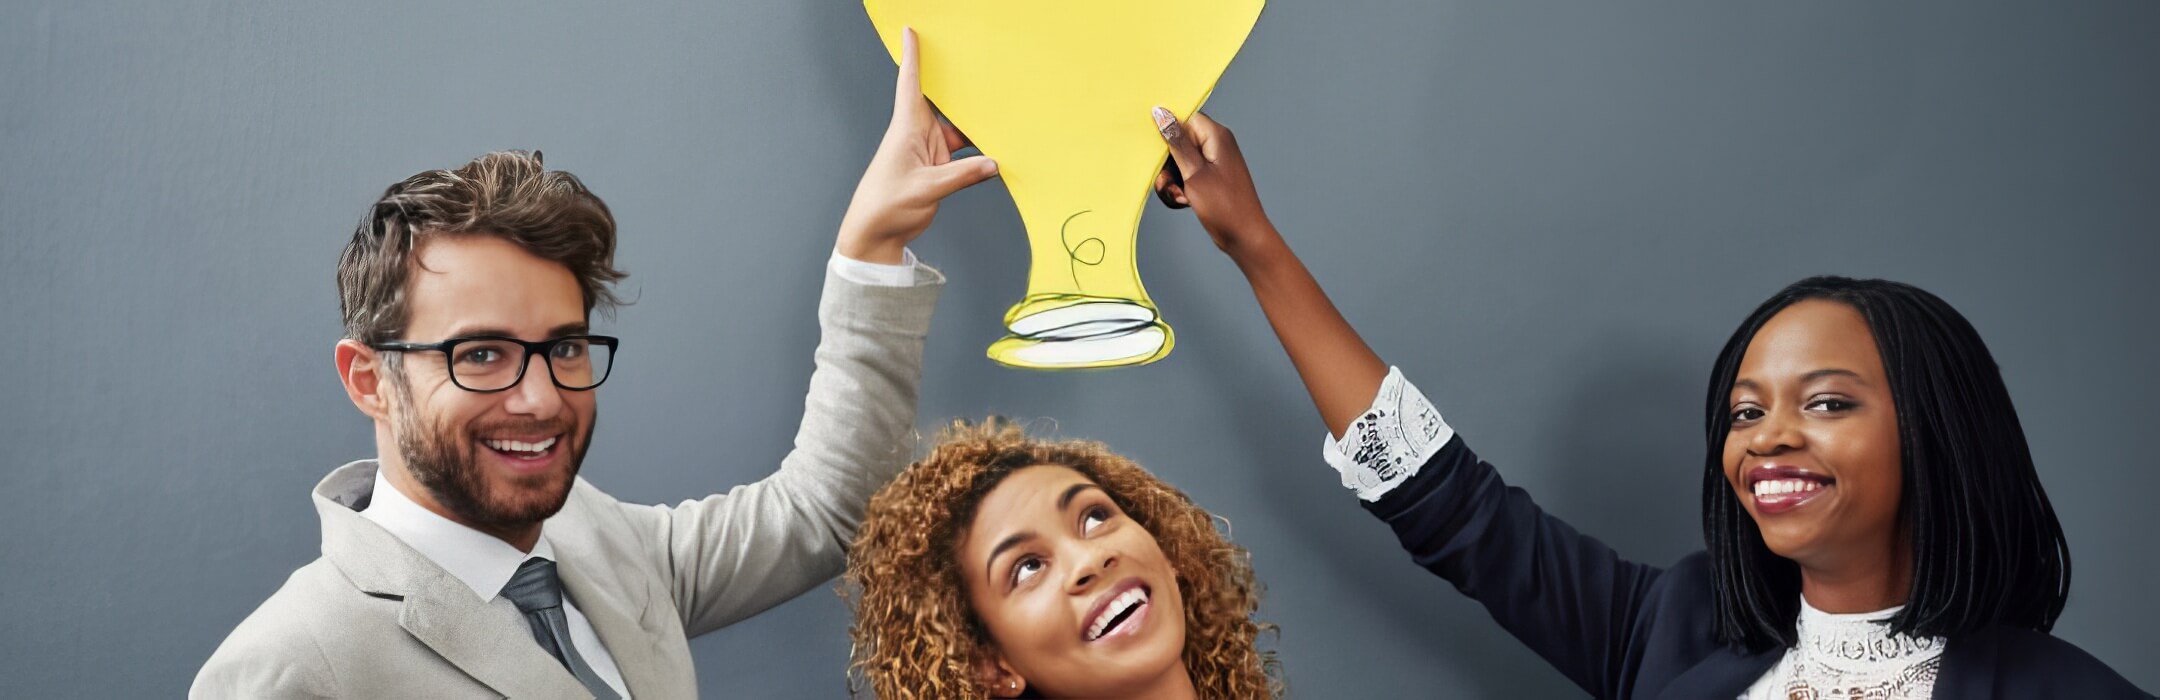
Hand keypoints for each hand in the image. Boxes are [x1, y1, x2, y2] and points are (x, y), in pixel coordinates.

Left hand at [836, 27, 1000, 263]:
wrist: (874, 234)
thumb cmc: (885, 206)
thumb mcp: (926, 189)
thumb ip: (962, 176)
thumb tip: (993, 164)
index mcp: (906, 130)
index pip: (910, 84)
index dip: (912, 57)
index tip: (911, 33)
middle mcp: (918, 135)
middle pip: (943, 103)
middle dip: (958, 87)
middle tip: (980, 71)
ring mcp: (929, 151)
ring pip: (958, 129)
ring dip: (975, 125)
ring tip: (999, 116)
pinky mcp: (938, 169)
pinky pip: (963, 154)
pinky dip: (978, 153)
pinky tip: (995, 153)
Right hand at [1151, 108, 1276, 255]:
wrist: (1244, 236)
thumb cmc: (1225, 206)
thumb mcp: (1194, 173)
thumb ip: (1176, 142)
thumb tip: (1161, 112)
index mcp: (1216, 135)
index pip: (1183, 117)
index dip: (1166, 132)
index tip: (1156, 150)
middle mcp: (1215, 144)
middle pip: (1177, 142)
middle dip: (1167, 166)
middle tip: (1169, 184)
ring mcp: (1212, 162)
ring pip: (1177, 162)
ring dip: (1172, 181)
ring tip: (1180, 197)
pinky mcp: (1208, 177)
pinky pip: (1185, 175)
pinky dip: (1180, 189)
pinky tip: (1185, 201)